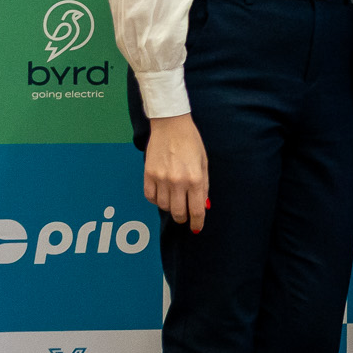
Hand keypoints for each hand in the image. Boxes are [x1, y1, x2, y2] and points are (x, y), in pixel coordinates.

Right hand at [144, 113, 207, 230]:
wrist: (171, 124)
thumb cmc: (190, 141)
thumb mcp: (203, 163)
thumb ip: (203, 186)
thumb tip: (202, 206)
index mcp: (195, 178)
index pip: (196, 210)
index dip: (197, 222)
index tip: (196, 228)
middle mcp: (178, 181)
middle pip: (178, 212)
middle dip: (183, 218)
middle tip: (184, 215)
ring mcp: (161, 178)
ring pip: (164, 206)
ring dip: (170, 207)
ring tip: (174, 198)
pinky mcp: (148, 174)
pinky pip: (150, 197)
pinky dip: (156, 199)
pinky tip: (162, 193)